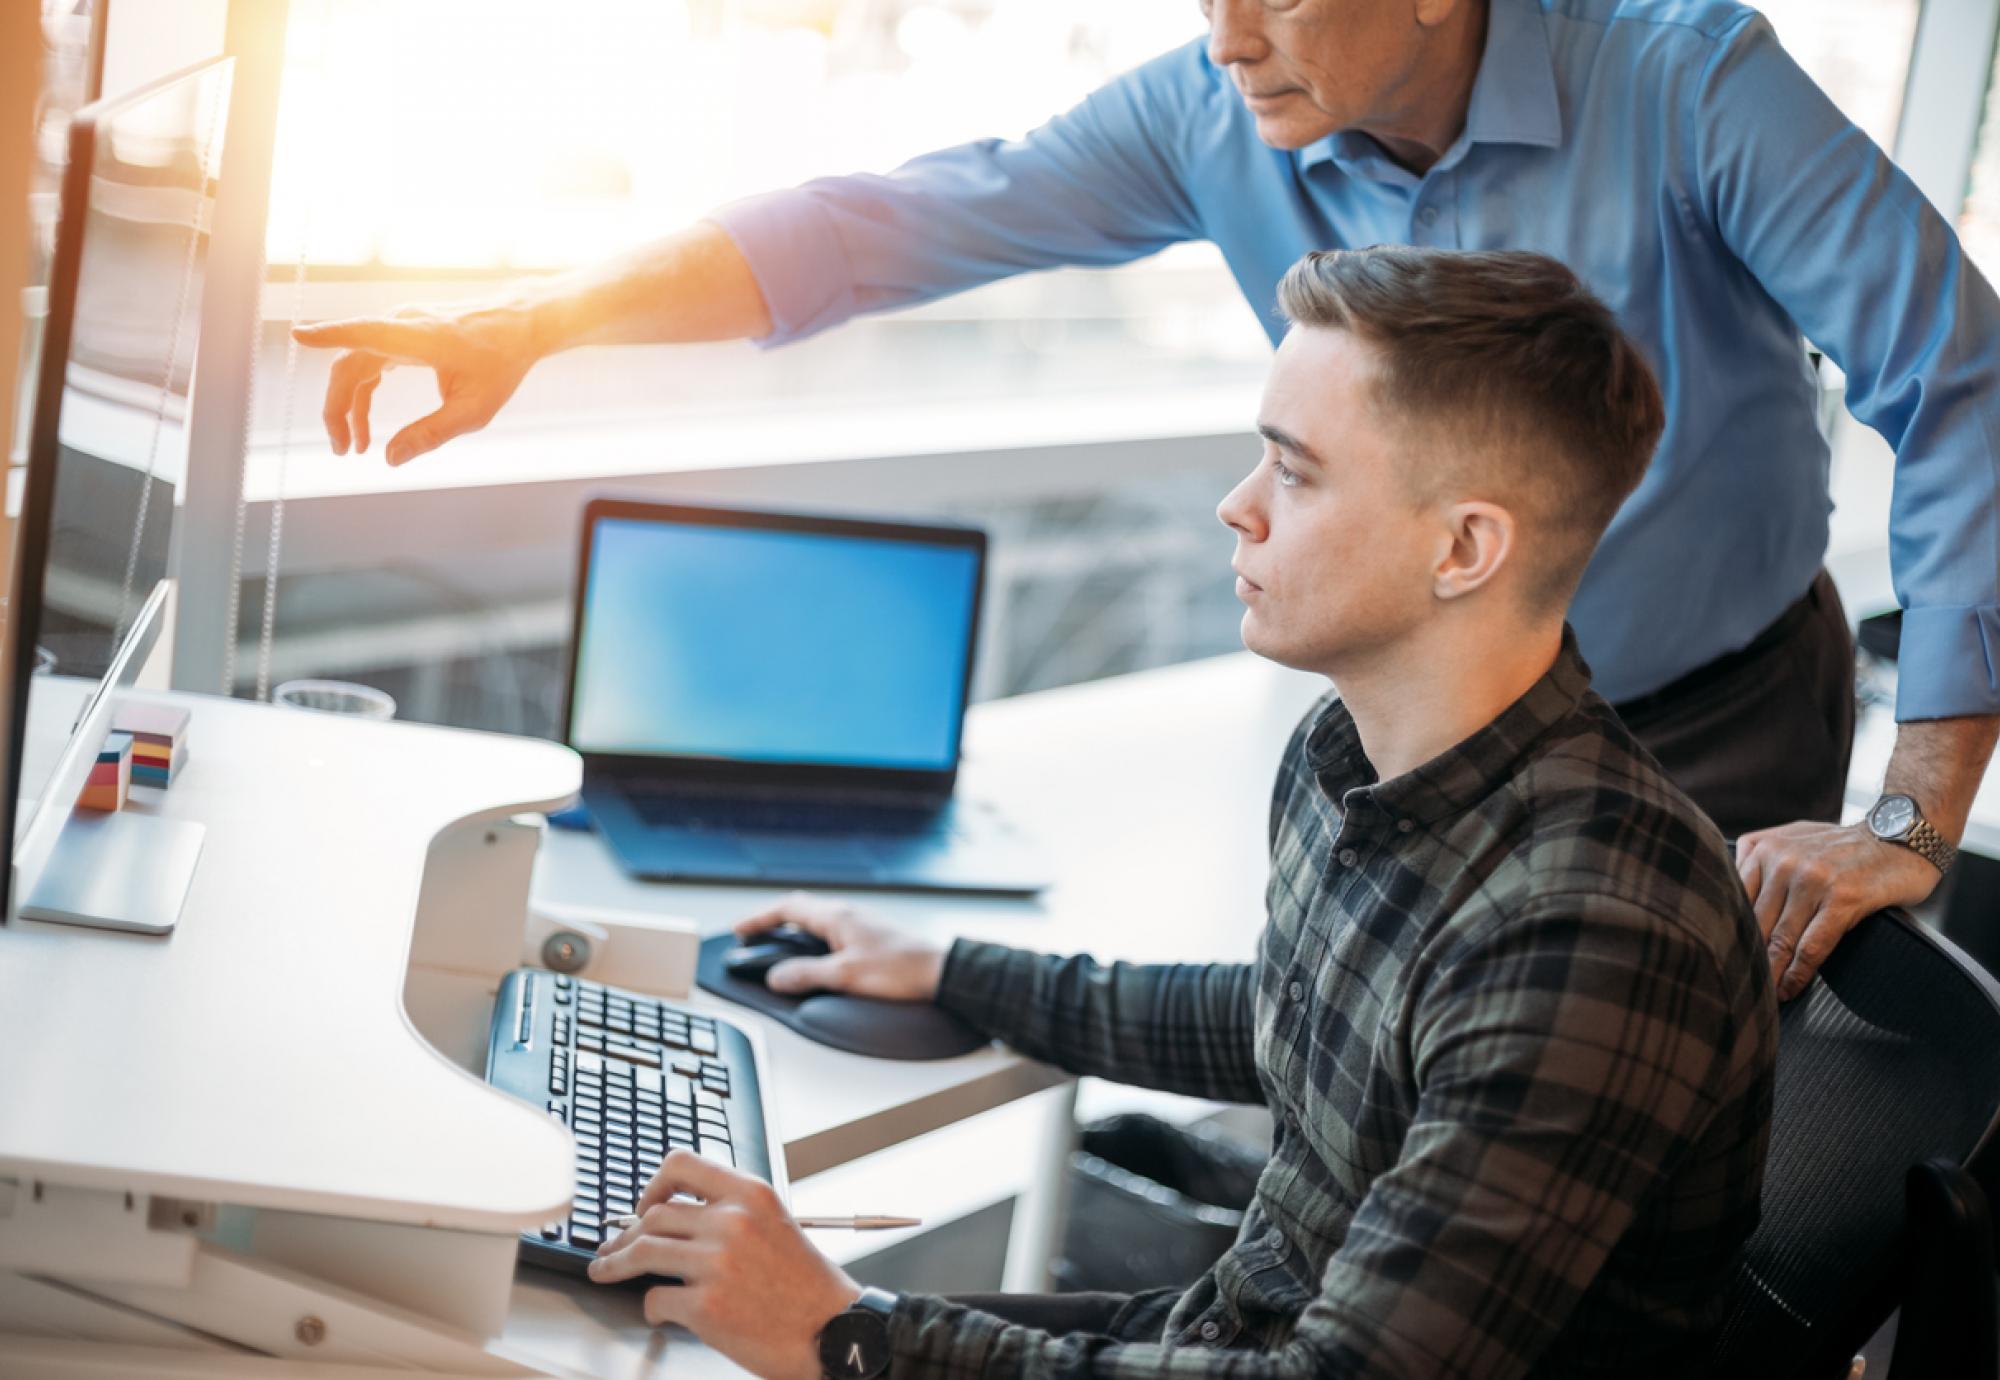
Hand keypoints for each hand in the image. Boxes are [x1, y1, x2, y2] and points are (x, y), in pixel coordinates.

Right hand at [291, 303, 538, 464]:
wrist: (520, 326)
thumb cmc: (502, 365)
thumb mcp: (474, 409)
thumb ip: (431, 433)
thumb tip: (389, 460)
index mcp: (420, 337)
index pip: (365, 332)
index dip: (331, 334)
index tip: (300, 335)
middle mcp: (403, 325)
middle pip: (350, 364)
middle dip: (337, 409)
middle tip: (342, 451)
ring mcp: (400, 327)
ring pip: (357, 365)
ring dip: (349, 405)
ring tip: (354, 447)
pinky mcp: (402, 334)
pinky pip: (370, 362)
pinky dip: (363, 392)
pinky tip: (363, 423)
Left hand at [589, 1150, 861, 1379]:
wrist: (834, 1332)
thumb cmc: (808, 1287)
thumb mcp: (776, 1225)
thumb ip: (733, 1213)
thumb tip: (682, 1219)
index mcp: (750, 1195)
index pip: (682, 1164)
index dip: (653, 1184)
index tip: (643, 1203)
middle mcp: (731, 1221)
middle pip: (653, 1214)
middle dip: (625, 1234)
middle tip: (615, 1247)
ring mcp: (716, 1264)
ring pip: (642, 1251)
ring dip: (615, 1262)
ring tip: (605, 1270)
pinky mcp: (706, 1307)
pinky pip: (655, 1299)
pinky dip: (651, 1307)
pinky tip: (658, 1311)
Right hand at [736, 892, 946, 1000]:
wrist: (940, 972)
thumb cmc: (900, 970)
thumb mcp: (845, 976)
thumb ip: (806, 976)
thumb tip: (776, 977)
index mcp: (837, 916)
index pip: (787, 908)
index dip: (760, 918)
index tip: (740, 930)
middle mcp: (847, 913)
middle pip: (800, 909)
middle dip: (772, 920)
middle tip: (752, 935)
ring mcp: (860, 923)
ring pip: (816, 919)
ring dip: (792, 929)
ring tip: (776, 946)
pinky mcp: (870, 936)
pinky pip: (830, 931)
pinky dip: (811, 939)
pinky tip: (814, 956)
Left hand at [1737, 820, 1944, 1000]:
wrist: (1903, 835)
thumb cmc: (1845, 844)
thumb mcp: (1794, 837)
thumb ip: (1758, 855)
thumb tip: (1726, 887)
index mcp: (1765, 848)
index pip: (1734, 899)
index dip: (1729, 934)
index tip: (1725, 958)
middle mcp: (1783, 861)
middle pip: (1755, 922)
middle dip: (1747, 958)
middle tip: (1741, 985)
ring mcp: (1813, 879)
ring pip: (1780, 938)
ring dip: (1771, 973)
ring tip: (1765, 995)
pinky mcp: (1842, 898)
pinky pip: (1812, 946)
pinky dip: (1799, 972)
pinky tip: (1791, 988)